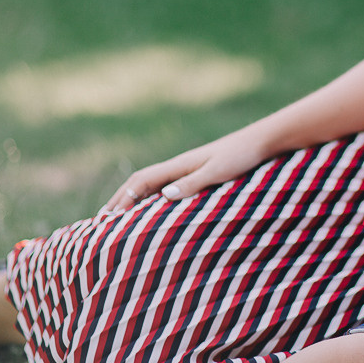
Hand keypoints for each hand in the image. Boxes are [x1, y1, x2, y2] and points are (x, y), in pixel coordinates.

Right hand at [102, 128, 268, 213]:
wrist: (261, 142)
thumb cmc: (241, 156)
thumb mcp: (217, 171)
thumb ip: (192, 183)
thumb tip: (163, 196)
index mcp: (179, 165)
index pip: (141, 181)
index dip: (122, 198)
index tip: (106, 218)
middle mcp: (179, 166)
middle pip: (141, 182)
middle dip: (120, 200)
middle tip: (101, 220)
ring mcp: (188, 169)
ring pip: (153, 185)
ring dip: (134, 199)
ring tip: (119, 218)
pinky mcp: (200, 173)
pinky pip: (167, 187)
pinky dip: (153, 199)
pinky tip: (155, 210)